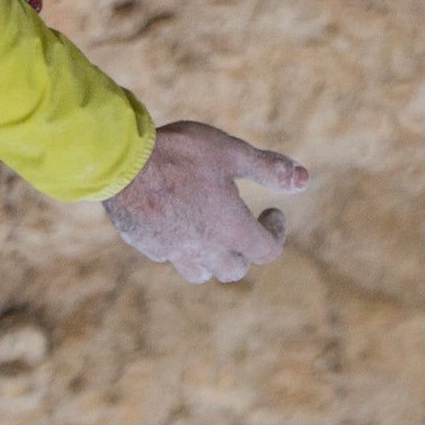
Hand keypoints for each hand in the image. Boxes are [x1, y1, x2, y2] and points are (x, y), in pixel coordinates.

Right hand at [101, 120, 309, 282]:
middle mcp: (203, 249)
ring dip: (213, 257)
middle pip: (234, 270)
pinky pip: (170, 256)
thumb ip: (268, 168)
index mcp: (230, 230)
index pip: (266, 251)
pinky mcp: (146, 245)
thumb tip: (305, 180)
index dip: (276, 232)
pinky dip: (181, 245)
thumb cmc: (179, 153)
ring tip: (211, 229)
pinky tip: (175, 218)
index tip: (273, 210)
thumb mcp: (230, 152)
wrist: (120, 161)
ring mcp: (172, 251)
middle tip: (244, 222)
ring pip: (201, 272)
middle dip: (245, 250)